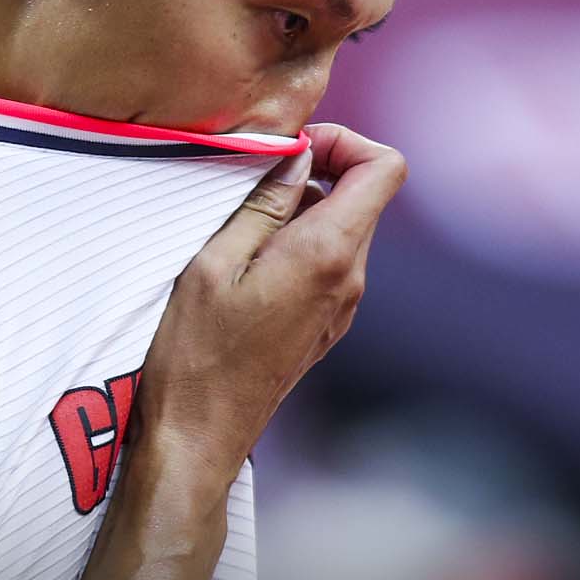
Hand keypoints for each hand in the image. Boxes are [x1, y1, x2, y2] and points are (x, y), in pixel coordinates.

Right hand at [133, 123, 406, 488]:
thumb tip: (296, 153)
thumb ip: (263, 203)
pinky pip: (328, 263)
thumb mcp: (213, 262)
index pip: (385, 167)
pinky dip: (298, 244)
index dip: (345, 141)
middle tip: (252, 182)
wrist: (199, 438)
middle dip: (315, 171)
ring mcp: (343, 307)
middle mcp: (350, 280)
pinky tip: (247, 266)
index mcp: (327, 254)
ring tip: (241, 228)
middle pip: (363, 194)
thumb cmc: (194, 354)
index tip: (291, 149)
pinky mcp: (327, 326)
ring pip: (343, 228)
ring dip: (301, 210)